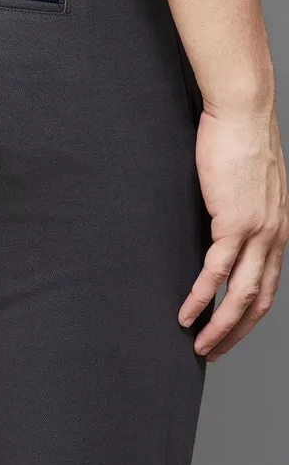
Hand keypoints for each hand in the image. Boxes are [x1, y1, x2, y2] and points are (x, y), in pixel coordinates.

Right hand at [178, 97, 288, 360]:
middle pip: (258, 300)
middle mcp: (274, 236)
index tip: (229, 333)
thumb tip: (223, 224)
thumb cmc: (241, 141)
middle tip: (212, 352)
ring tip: (199, 345)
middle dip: (236, 333)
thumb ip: (243, 210)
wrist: (243, 113)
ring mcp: (258, 232)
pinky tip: (186, 314)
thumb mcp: (250, 184)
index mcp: (278, 230)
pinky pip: (216, 271)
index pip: (268, 286)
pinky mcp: (235, 222)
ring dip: (220, 326)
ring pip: (240, 294)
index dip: (249, 317)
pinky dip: (201, 297)